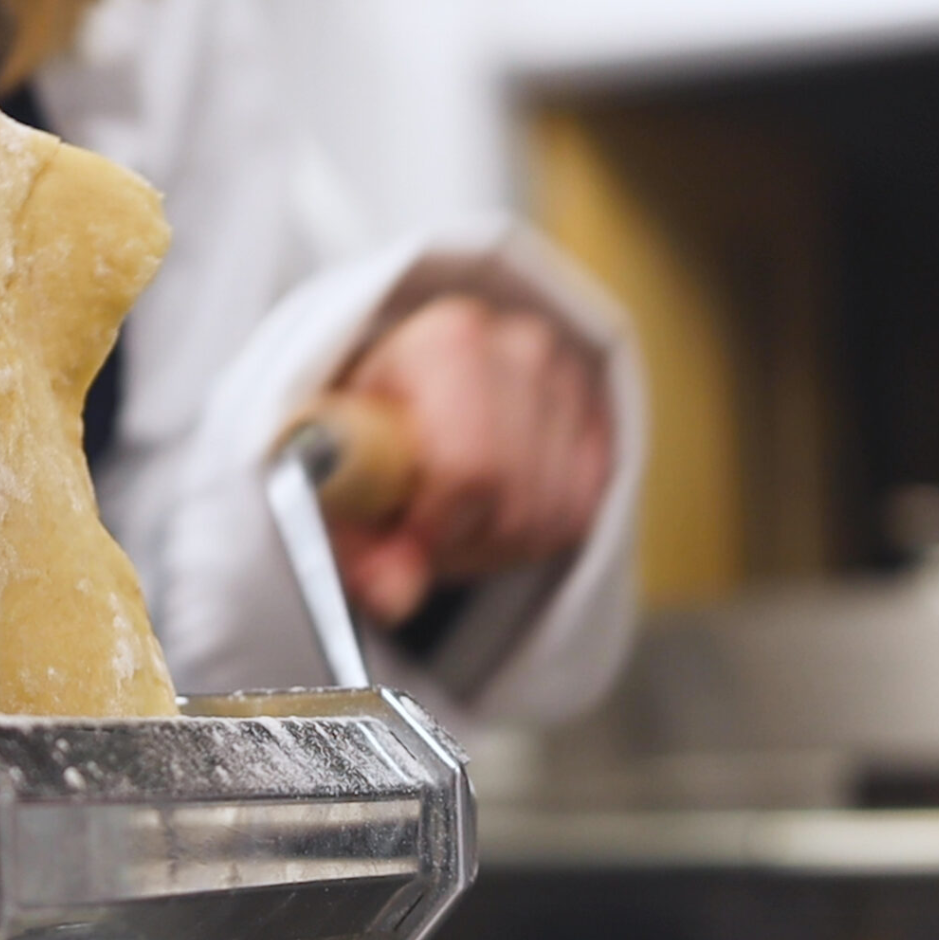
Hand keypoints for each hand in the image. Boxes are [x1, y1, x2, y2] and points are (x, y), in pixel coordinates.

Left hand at [330, 294, 612, 625]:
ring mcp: (569, 378)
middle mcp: (520, 345)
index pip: (470, 466)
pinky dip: (536, 533)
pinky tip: (494, 511)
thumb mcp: (338, 484)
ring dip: (497, 542)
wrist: (409, 388)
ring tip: (453, 518)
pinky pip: (579, 512)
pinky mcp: (599, 414)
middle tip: (425, 530)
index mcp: (445, 340)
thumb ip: (358, 542)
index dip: (435, 525)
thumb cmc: (367, 436)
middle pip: (513, 496)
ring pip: (549, 513)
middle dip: (464, 537)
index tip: (405, 533)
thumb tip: (392, 599)